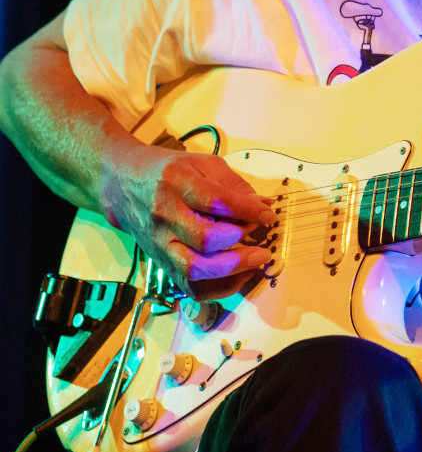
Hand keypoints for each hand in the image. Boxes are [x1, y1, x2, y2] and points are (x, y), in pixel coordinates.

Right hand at [101, 144, 275, 299]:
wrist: (123, 184)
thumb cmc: (169, 172)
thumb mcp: (204, 164)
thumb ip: (235, 185)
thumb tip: (264, 205)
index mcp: (177, 183)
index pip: (216, 201)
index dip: (248, 211)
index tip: (269, 215)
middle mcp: (165, 215)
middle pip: (204, 239)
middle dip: (240, 243)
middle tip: (263, 242)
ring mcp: (160, 242)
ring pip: (194, 268)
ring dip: (231, 270)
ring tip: (256, 260)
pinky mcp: (161, 262)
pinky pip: (189, 286)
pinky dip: (218, 287)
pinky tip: (240, 275)